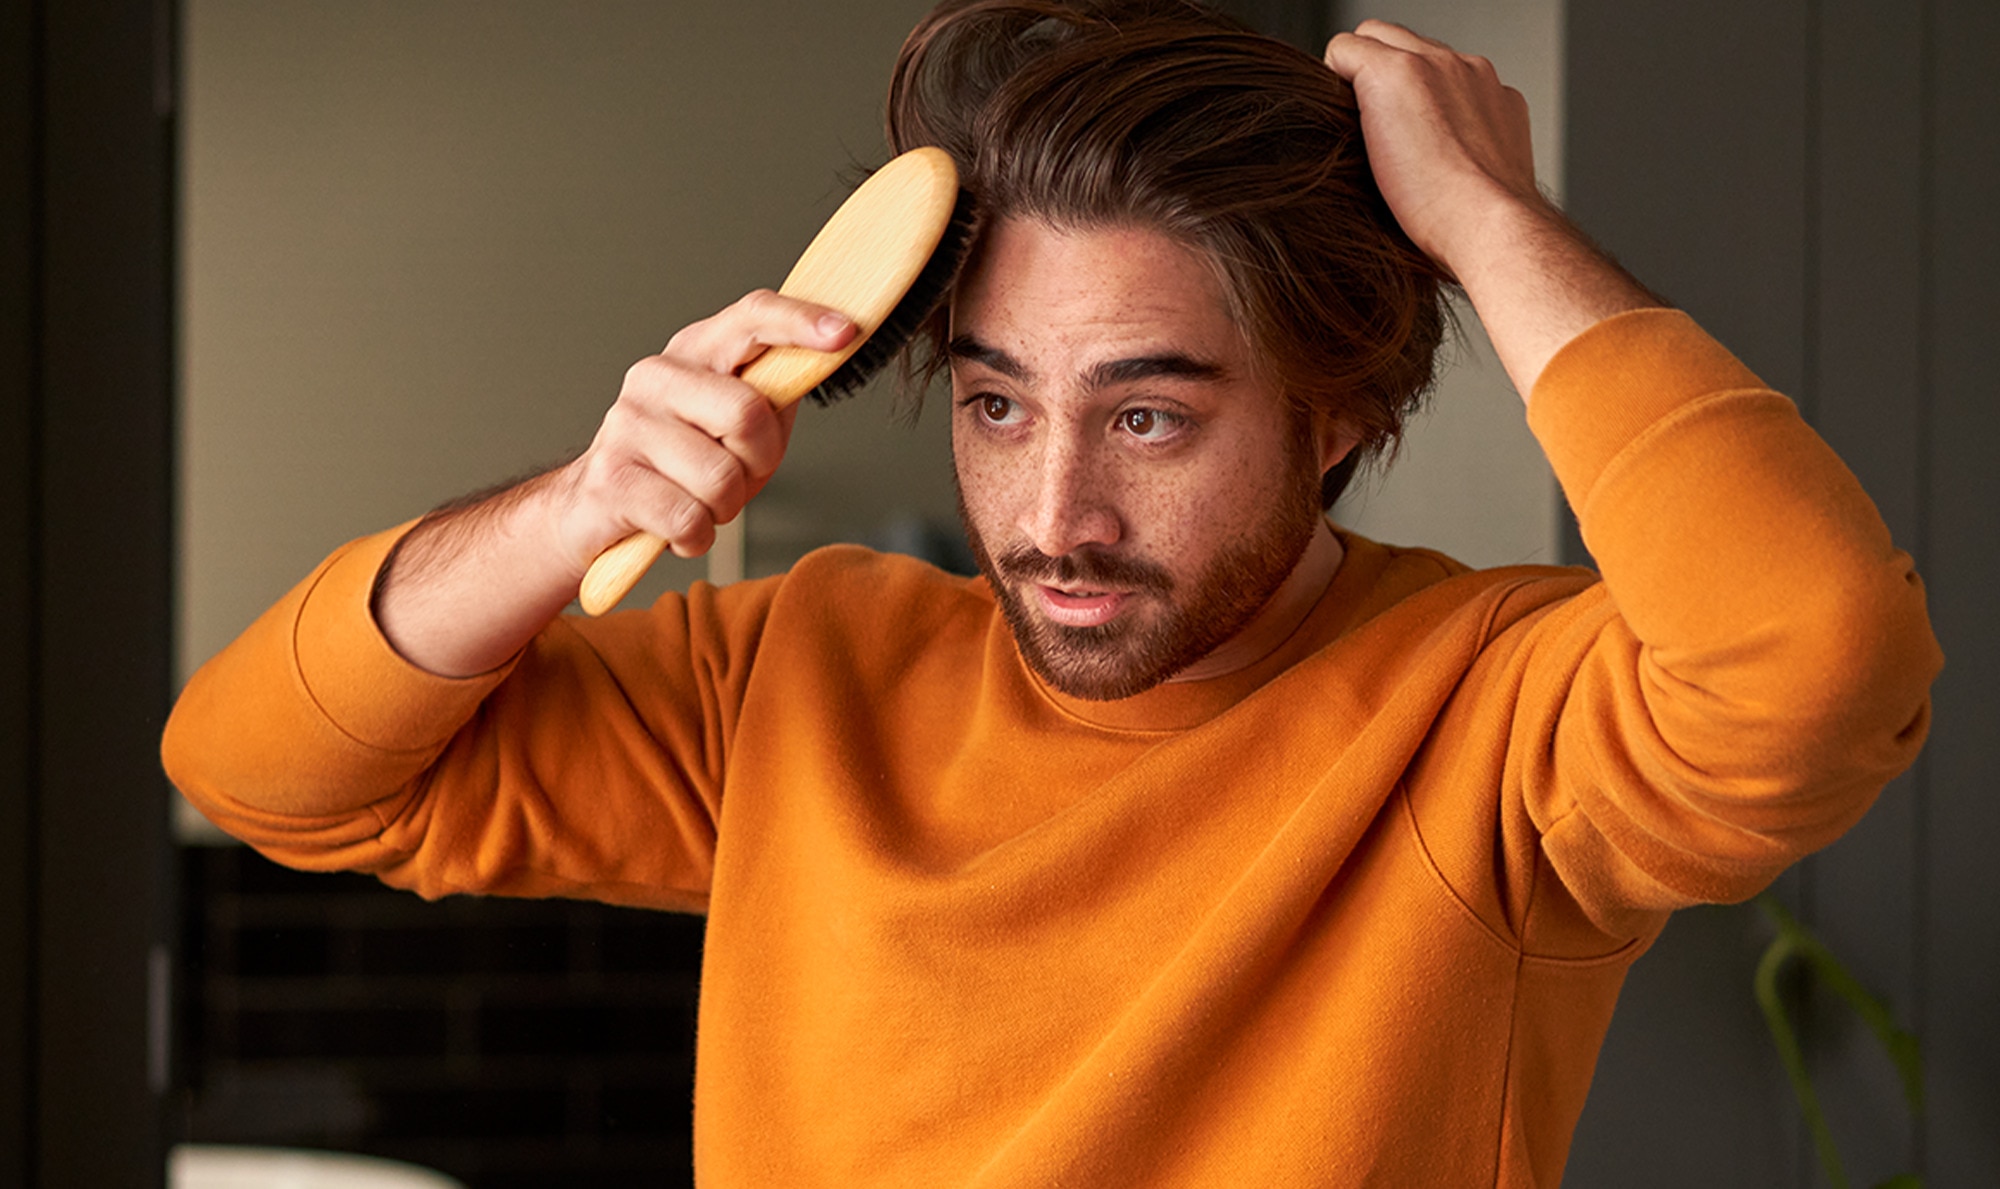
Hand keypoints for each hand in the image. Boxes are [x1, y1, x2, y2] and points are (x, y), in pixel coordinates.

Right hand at [550, 289, 854, 567]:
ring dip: (725, 507)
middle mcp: (656, 376)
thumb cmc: (683, 465)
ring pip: (721, 479)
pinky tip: (678, 526)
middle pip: (748, 413)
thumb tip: (819, 362)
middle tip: (737, 474)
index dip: (800, 322)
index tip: (845, 332)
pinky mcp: (611, 479)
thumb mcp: (737, 426)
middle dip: (758, 461)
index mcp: (695, 352)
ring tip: (700, 500)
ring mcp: (627, 425)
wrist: (596, 506)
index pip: (751, 318)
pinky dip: (697, 537)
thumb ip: (774, 396)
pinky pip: (690, 520)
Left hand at [1325, 20, 1657, 399]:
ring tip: (1351, 132)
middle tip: (1363, 128)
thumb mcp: (1482, 189)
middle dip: (1380, 73)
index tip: (1394, 132)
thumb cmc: (1481, 233)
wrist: (1491, 228)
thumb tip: (1428, 191)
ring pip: (1375, 38)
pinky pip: (1344, 50)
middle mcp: (1467, 70)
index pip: (1439, 70)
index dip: (1408, 95)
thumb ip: (1462, 166)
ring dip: (1358, 76)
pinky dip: (1332, 77)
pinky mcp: (1394, 72)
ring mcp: (1433, 64)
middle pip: (1406, 44)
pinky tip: (1336, 123)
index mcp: (1491, 97)